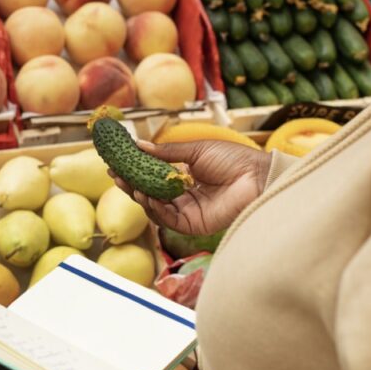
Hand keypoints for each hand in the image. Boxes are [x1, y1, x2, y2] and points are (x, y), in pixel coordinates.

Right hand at [115, 140, 271, 235]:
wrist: (256, 176)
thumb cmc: (233, 159)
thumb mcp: (195, 151)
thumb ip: (166, 153)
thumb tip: (139, 145)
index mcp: (186, 177)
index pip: (154, 176)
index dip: (136, 170)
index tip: (117, 162)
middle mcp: (185, 196)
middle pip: (151, 193)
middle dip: (131, 184)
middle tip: (114, 174)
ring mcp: (188, 211)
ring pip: (156, 208)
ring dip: (139, 196)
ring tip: (128, 183)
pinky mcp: (193, 224)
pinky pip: (167, 219)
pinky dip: (154, 208)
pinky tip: (145, 195)